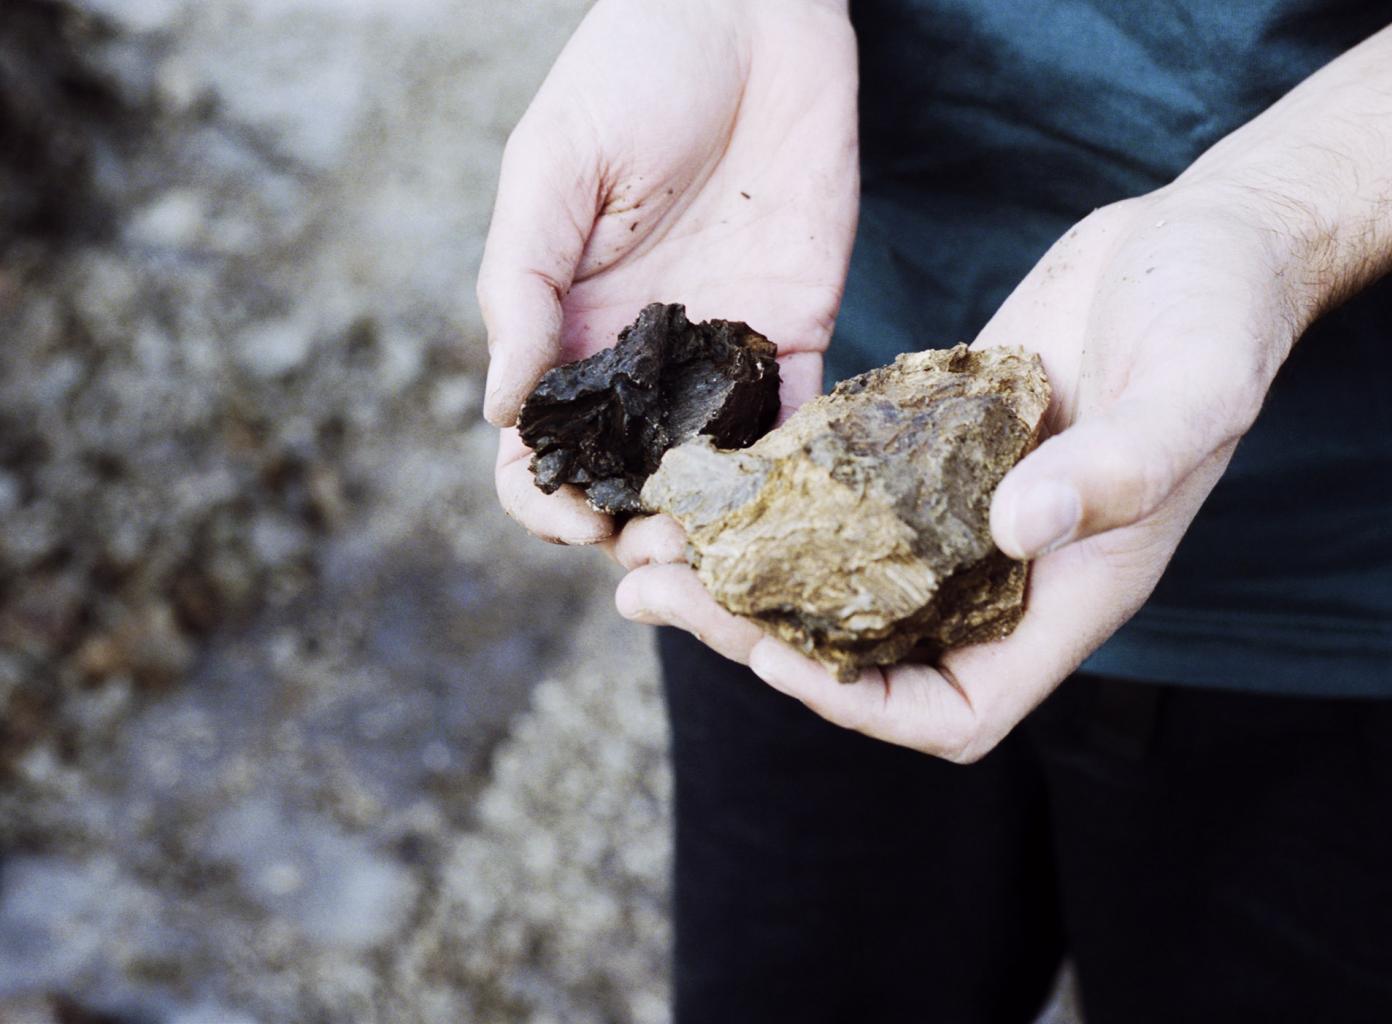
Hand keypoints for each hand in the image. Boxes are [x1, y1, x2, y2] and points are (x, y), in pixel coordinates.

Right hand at [479, 0, 858, 545]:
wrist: (750, 12)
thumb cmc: (632, 72)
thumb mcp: (553, 169)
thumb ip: (523, 286)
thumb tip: (498, 411)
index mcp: (566, 327)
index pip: (538, 445)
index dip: (543, 498)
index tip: (574, 520)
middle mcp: (639, 359)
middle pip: (627, 479)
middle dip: (636, 534)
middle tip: (664, 560)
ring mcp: (721, 353)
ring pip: (712, 473)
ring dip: (714, 525)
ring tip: (726, 553)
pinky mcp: (798, 330)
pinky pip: (798, 420)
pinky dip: (795, 470)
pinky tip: (796, 503)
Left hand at [619, 188, 1297, 758]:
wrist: (1198, 241)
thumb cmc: (1221, 317)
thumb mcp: (1188, 390)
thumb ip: (1118, 469)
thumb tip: (1012, 531)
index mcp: (1066, 591)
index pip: (954, 707)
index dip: (860, 703)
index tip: (772, 656)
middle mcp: (1002, 566)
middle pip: (866, 649)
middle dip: (759, 636)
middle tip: (656, 594)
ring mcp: (960, 507)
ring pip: (835, 577)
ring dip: (743, 571)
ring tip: (649, 543)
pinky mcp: (930, 446)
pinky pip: (837, 494)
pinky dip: (772, 495)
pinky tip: (703, 477)